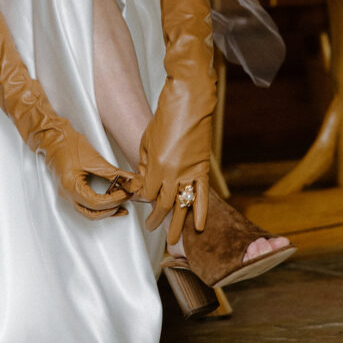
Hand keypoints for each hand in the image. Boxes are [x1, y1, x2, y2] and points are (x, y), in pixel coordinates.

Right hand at [43, 127, 136, 219]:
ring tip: (120, 204)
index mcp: (71, 186)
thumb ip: (113, 172)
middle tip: (126, 199)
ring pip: (88, 212)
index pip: (96, 203)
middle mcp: (67, 194)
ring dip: (105, 210)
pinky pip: (85, 205)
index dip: (114, 200)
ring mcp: (67, 194)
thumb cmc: (69, 144)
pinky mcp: (69, 190)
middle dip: (111, 209)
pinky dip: (98, 205)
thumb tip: (128, 179)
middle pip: (92, 213)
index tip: (126, 193)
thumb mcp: (94, 159)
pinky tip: (108, 200)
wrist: (54, 137)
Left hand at [136, 98, 209, 239]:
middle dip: (157, 218)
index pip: (148, 192)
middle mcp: (173, 173)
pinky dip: (201, 211)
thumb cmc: (164, 117)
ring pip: (182, 205)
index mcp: (156, 166)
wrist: (189, 103)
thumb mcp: (146, 139)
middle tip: (151, 227)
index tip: (140, 202)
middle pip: (163, 204)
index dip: (143, 199)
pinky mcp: (203, 168)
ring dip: (178, 224)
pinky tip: (200, 225)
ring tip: (174, 240)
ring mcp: (189, 172)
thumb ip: (144, 161)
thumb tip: (144, 177)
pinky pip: (202, 195)